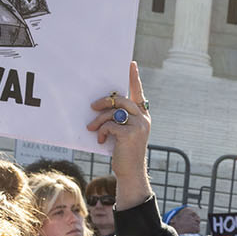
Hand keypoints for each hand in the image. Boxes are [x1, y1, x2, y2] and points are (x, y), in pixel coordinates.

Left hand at [87, 61, 151, 207]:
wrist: (130, 172)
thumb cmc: (125, 151)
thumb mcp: (124, 132)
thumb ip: (121, 118)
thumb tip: (103, 106)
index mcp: (143, 116)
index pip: (138, 92)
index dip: (134, 78)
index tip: (130, 63)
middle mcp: (144, 118)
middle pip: (121, 100)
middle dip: (104, 102)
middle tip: (92, 106)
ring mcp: (139, 126)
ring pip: (113, 112)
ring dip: (99, 120)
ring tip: (92, 129)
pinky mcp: (130, 134)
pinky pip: (110, 125)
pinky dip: (102, 131)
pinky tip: (101, 140)